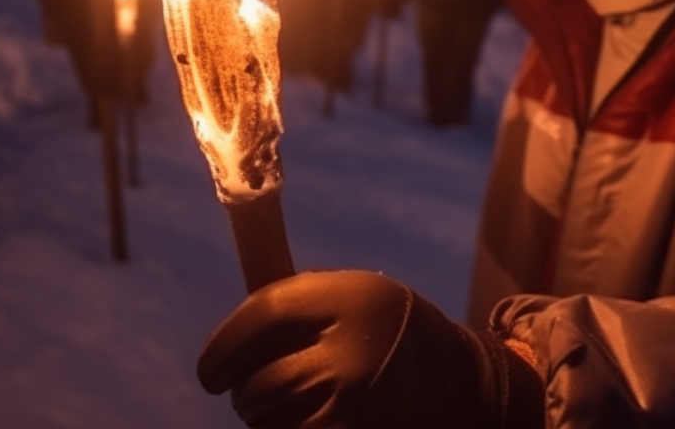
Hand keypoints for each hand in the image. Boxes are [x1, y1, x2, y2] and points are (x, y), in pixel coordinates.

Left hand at [196, 270, 543, 428]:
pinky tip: (321, 420)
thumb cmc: (389, 336)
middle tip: (268, 387)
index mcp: (354, 297)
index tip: (211, 371)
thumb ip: (296, 297)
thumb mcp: (355, 297)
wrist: (463, 387)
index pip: (262, 314)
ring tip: (310, 402)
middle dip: (248, 390)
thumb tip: (238, 262)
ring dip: (270, 417)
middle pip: (255, 381)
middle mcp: (352, 351)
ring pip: (266, 419)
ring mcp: (352, 401)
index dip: (222, 346)